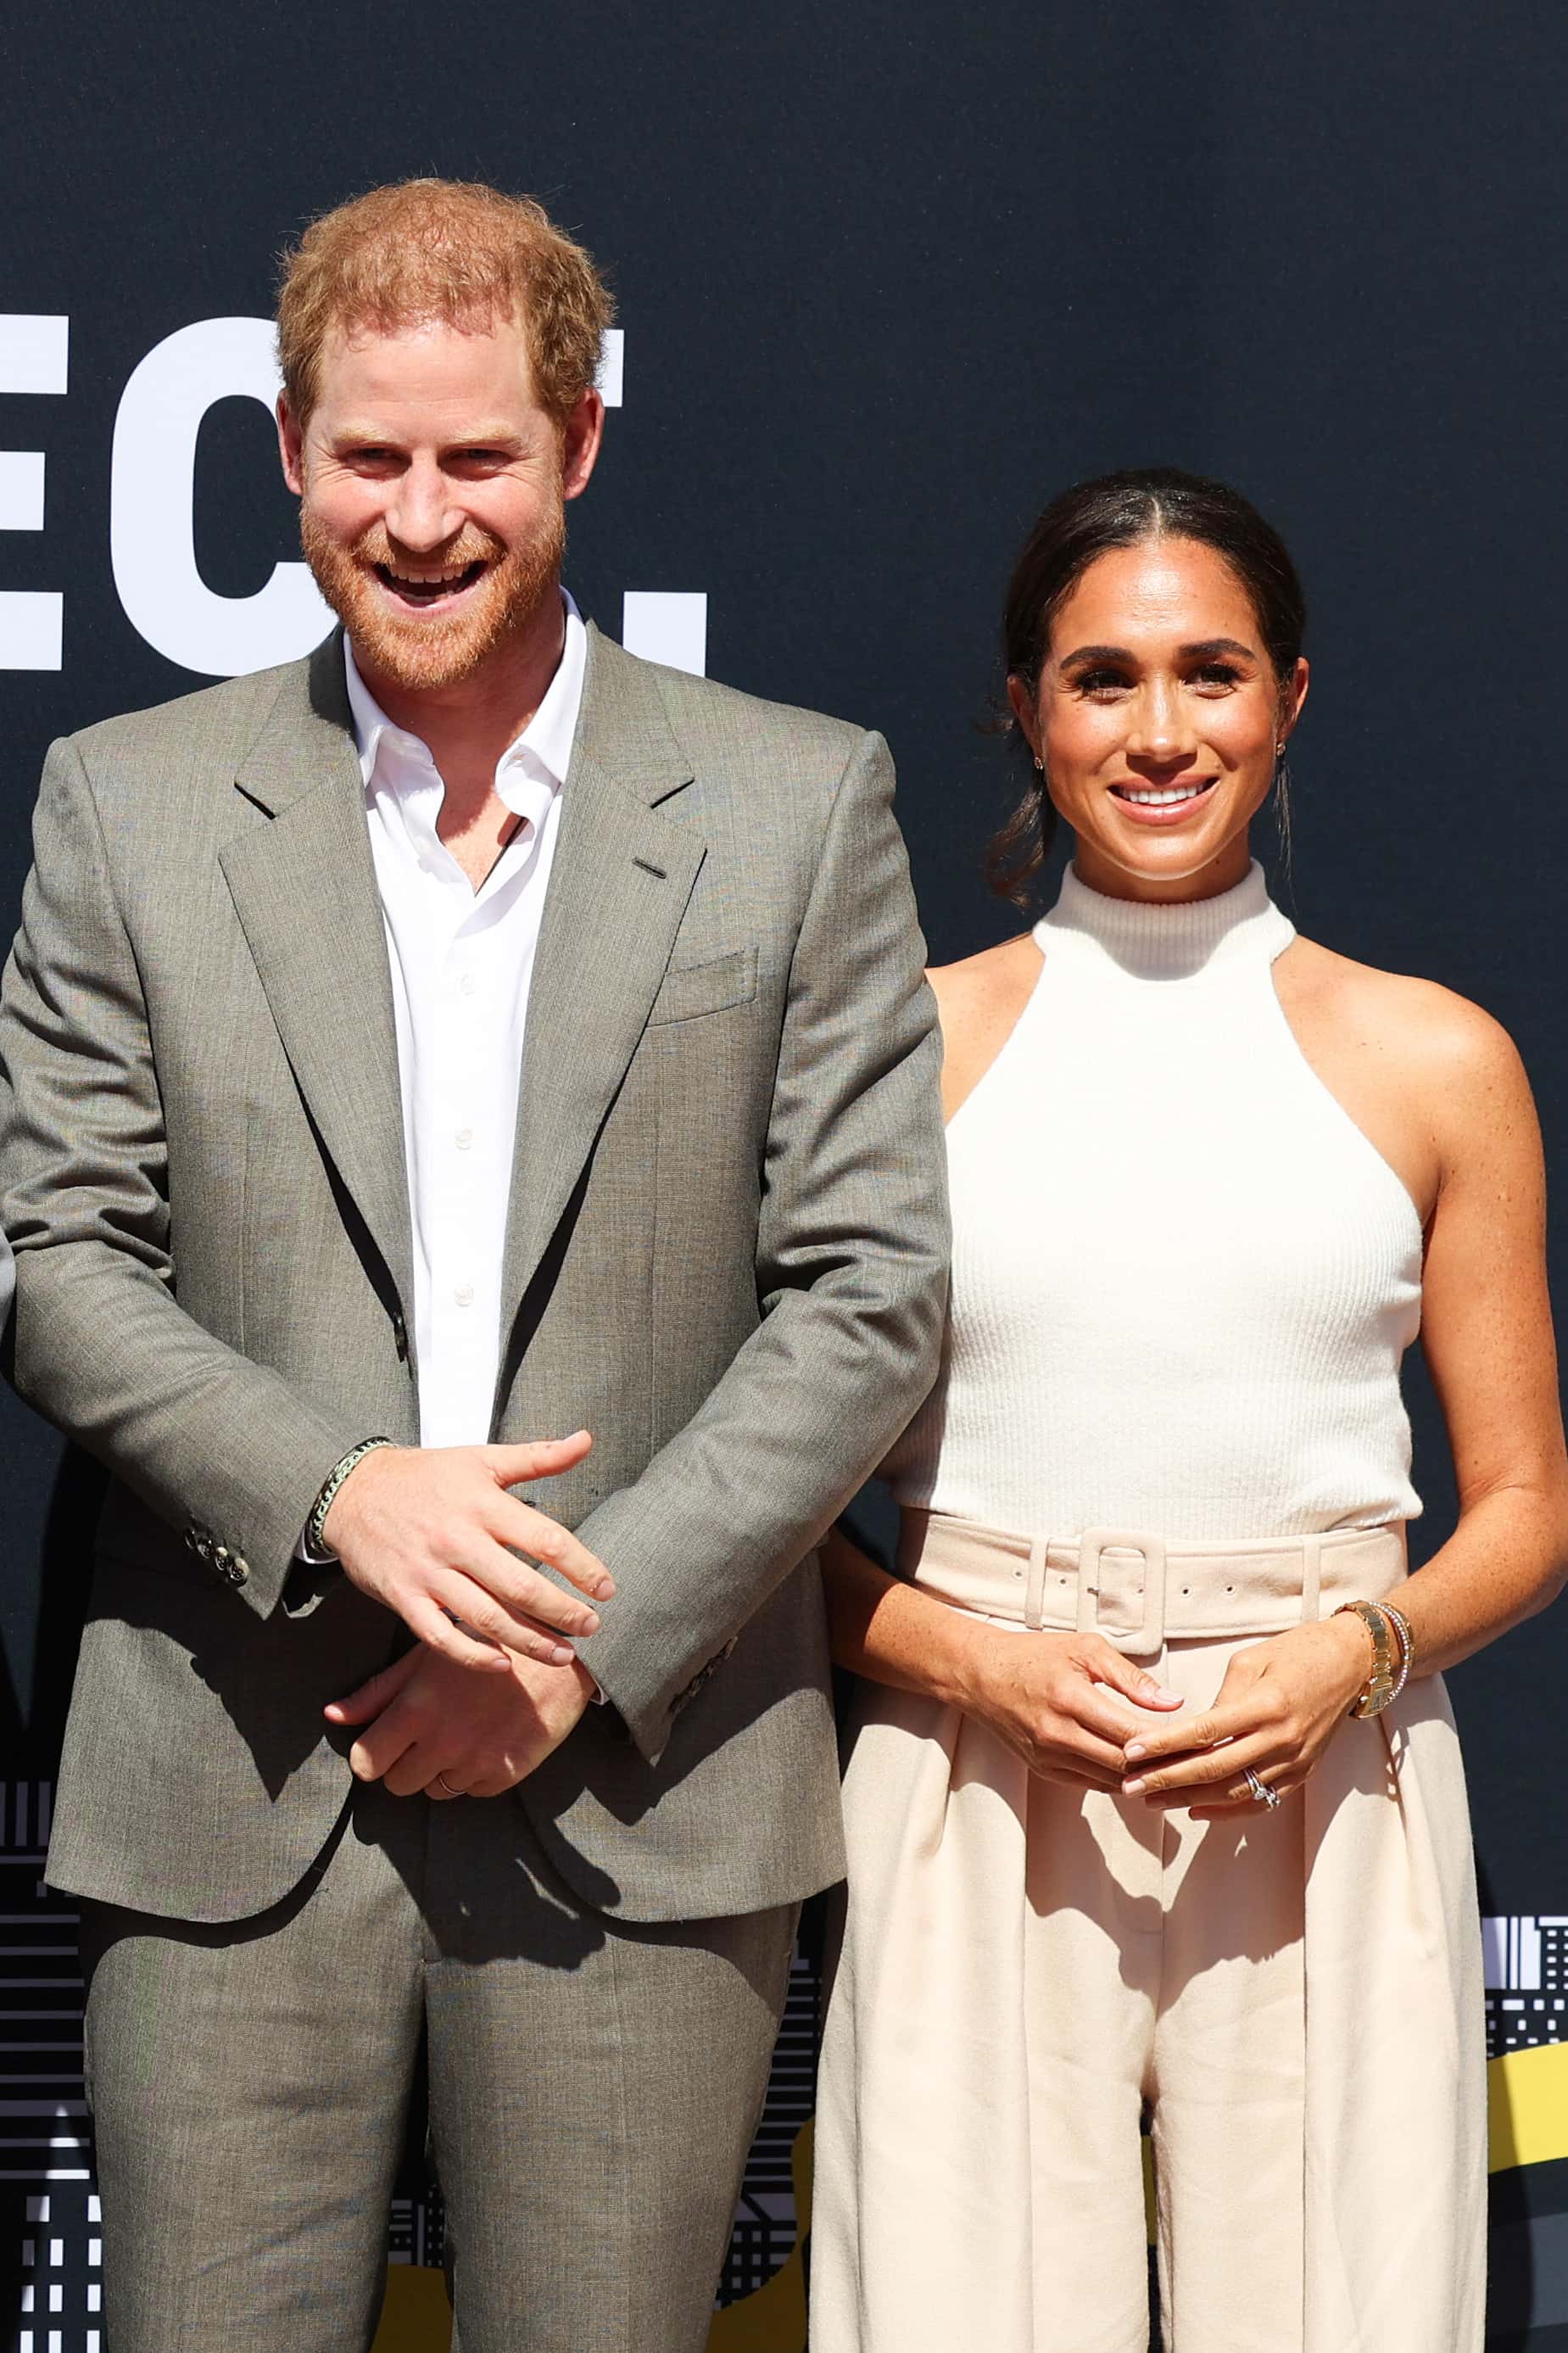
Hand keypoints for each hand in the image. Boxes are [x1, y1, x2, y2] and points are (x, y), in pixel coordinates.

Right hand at [323, 1430, 613, 1671]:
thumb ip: (537, 1457)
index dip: (581, 1566)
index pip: (544, 1538)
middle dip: (562, 1612)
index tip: (606, 1589)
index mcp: (482, 1504)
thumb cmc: (426, 1477)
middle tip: (591, 1627)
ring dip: (528, 1641)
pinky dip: (471, 1654)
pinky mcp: (404, 1597)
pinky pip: (440, 1635)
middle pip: (520, 1586)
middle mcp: (458, 1539)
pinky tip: (501, 1663)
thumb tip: (585, 1440)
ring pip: (486, 1617)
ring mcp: (429, 1572)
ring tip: (562, 1655)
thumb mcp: (482, 1459)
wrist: (354, 1492)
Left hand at [325, 1644, 595, 1796]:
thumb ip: (378, 1691)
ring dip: (440, 1770)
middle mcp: (442, 1741)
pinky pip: (472, 1791)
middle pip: (397, 1784)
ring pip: (435, 1790)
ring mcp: (475, 1761)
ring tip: (460, 1733)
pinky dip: (474, 1774)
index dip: (370, 1756)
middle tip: (425, 1738)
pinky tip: (487, 1740)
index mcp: (416, 1709)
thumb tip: (332, 1716)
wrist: (560, 1653)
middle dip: (404, 1765)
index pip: (366, 1762)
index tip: (384, 1745)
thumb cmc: (487, 1643)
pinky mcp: (506, 1774)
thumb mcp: (428, 1656)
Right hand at [956, 1626, 1185, 1789]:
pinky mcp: (1043, 1769)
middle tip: (1190, 1758)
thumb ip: (1131, 1677)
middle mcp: (1057, 1734)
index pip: (1131, 1733)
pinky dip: (1116, 1778)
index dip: (1166, 1741)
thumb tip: (1173, 1702)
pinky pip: (1090, 1783)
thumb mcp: (1086, 1649)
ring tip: (1170, 1765)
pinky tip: (1135, 1768)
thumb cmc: (1035, 1656)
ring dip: (1140, 1776)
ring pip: (1109, 1780)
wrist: (981, 1675)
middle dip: (1159, 1764)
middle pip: (1123, 1764)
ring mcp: (1048, 1756)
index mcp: (1071, 1698)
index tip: (1193, 1739)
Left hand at [1120, 1614, 1374, 1815]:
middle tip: (1130, 1787)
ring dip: (1190, 1800)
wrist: (1350, 1663)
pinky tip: (1196, 1811)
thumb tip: (1193, 1732)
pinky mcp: (1303, 1772)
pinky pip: (1261, 1800)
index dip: (1164, 1745)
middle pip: (1215, 1769)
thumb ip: (1221, 1699)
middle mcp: (1281, 1738)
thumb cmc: (1297, 1652)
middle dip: (1168, 1781)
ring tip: (1152, 1800)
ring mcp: (1295, 1760)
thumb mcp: (1250, 1661)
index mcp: (1265, 1705)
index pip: (1204, 1732)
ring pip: (1235, 1791)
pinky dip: (1227, 1810)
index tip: (1131, 1752)